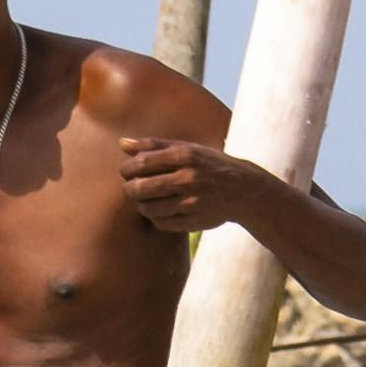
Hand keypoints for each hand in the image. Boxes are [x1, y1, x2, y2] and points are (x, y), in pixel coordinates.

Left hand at [116, 133, 260, 236]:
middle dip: (129, 189)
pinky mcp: (193, 221)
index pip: (141, 163)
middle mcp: (188, 178)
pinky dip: (154, 218)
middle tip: (131, 188)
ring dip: (140, 205)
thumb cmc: (209, 165)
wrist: (243, 190)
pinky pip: (161, 223)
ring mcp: (191, 202)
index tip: (127, 171)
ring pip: (148, 208)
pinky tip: (159, 210)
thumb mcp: (187, 148)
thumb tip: (121, 143)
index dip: (127, 169)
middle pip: (141, 188)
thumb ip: (154, 146)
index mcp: (185, 156)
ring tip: (144, 200)